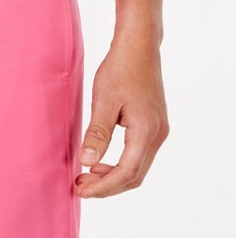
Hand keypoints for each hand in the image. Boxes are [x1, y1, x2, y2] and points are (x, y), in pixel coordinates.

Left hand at [75, 33, 169, 197]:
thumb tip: (87, 161)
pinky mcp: (153, 126)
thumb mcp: (104, 101)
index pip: (126, 172)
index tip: (80, 190)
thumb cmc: (121, 69)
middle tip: (80, 186)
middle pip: (134, 176)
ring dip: (112, 177)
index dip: (103, 186)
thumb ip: (97, 133)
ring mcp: (158, 131)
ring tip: (86, 175)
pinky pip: (137, 156)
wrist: (139, 47)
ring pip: (137, 168)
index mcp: (146, 131)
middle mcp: (158, 135)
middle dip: (107, 186)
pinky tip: (99, 161)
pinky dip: (119, 165)